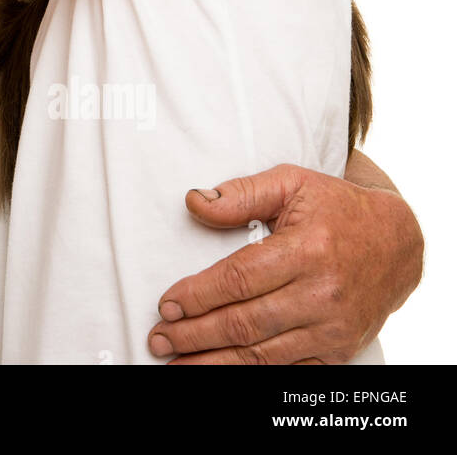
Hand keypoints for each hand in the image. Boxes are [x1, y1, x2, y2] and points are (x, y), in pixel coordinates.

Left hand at [147, 163, 423, 363]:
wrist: (398, 243)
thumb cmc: (336, 209)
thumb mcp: (291, 184)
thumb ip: (241, 193)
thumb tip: (195, 201)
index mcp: (307, 251)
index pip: (239, 279)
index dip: (198, 295)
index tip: (166, 304)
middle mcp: (322, 295)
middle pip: (245, 323)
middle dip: (195, 334)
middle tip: (158, 338)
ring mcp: (333, 328)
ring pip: (263, 354)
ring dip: (215, 361)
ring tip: (177, 361)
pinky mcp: (339, 350)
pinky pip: (288, 369)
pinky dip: (252, 373)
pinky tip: (221, 369)